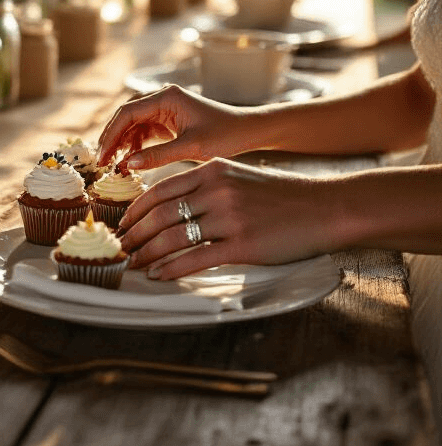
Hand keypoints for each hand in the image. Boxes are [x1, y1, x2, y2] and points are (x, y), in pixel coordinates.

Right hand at [96, 84, 252, 170]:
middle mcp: (163, 97)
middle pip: (126, 115)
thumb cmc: (227, 135)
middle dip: (112, 138)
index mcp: (167, 97)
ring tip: (113, 163)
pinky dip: (135, 144)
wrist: (250, 131)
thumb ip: (158, 156)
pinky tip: (130, 159)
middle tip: (101, 161)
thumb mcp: (192, 148)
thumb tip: (127, 165)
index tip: (102, 156)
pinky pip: (144, 129)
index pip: (128, 113)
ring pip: (133, 123)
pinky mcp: (169, 119)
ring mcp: (165, 107)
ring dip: (122, 142)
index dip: (111, 135)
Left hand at [117, 158, 324, 278]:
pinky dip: (172, 268)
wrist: (324, 207)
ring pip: (173, 237)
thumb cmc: (279, 195)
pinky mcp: (243, 244)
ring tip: (135, 262)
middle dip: (135, 233)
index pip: (160, 190)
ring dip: (148, 253)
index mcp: (211, 171)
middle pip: (160, 214)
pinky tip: (159, 274)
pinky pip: (196, 258)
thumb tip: (170, 202)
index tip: (123, 223)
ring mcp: (229, 217)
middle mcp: (216, 190)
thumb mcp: (237, 176)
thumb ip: (205, 184)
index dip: (135, 209)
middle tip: (121, 247)